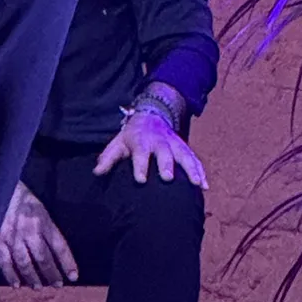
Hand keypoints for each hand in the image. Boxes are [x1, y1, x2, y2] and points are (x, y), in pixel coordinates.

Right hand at [0, 182, 78, 287]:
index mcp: (43, 220)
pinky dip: (11, 275)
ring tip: (38, 286)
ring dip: (33, 278)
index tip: (74, 276)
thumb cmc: (21, 197)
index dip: (67, 263)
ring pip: (25, 264)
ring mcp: (12, 237)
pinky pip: (5, 262)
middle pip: (43, 259)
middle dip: (52, 275)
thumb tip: (56, 252)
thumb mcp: (40, 208)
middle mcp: (29, 231)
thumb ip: (47, 227)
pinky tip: (17, 285)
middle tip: (57, 285)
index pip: (59, 246)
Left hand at [94, 111, 209, 188]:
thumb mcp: (118, 142)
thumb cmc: (132, 135)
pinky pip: (194, 159)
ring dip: (191, 169)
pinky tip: (204, 186)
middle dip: (166, 164)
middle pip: (164, 153)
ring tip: (196, 184)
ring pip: (184, 155)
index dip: (140, 166)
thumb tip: (97, 172)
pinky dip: (201, 171)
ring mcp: (174, 144)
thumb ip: (108, 157)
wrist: (152, 115)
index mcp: (141, 140)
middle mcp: (159, 141)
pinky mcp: (184, 148)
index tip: (140, 179)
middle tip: (168, 178)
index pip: (140, 153)